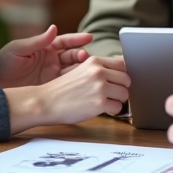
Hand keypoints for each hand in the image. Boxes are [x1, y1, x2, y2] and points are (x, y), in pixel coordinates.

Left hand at [0, 25, 90, 87]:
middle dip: (82, 55)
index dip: (77, 39)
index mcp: (46, 48)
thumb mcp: (18, 49)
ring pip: (73, 71)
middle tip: (86, 57)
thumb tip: (54, 27)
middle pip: (73, 56)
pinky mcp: (51, 89)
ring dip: (82, 70)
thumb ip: (37, 41)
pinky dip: (76, 85)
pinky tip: (83, 85)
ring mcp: (53, 75)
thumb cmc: (3, 62)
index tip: (89, 37)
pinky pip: (67, 86)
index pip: (66, 41)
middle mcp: (52, 60)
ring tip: (88, 70)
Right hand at [11, 56, 129, 130]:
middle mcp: (98, 72)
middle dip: (121, 88)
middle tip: (112, 94)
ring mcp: (100, 87)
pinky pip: (118, 107)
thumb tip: (121, 71)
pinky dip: (113, 110)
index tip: (118, 82)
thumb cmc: (62, 89)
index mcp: (94, 61)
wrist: (46, 102)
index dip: (121, 75)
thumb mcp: (80, 71)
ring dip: (118, 100)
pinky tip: (103, 110)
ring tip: (106, 102)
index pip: (122, 64)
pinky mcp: (99, 103)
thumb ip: (98, 69)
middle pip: (126, 79)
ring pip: (125, 93)